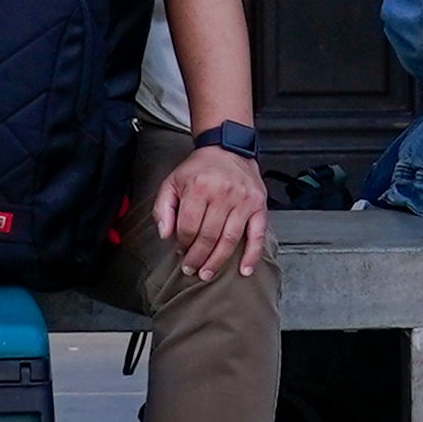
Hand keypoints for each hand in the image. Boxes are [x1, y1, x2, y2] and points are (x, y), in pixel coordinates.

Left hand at [152, 141, 274, 281]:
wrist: (228, 148)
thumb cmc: (199, 168)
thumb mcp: (173, 181)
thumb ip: (164, 207)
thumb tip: (165, 234)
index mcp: (199, 187)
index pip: (188, 226)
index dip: (182, 243)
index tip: (180, 251)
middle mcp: (222, 194)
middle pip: (208, 236)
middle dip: (197, 257)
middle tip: (191, 269)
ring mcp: (243, 201)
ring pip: (229, 240)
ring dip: (217, 261)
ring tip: (207, 273)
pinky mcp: (259, 206)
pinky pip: (257, 235)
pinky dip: (252, 255)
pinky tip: (244, 270)